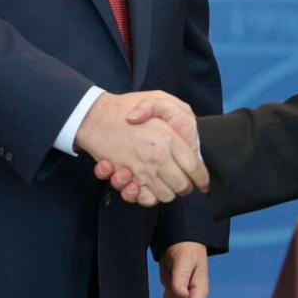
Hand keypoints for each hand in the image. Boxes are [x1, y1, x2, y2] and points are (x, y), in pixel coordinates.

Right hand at [75, 91, 207, 205]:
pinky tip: (146, 185)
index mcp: (168, 140)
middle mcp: (156, 159)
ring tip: (164, 180)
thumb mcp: (159, 98)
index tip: (203, 181)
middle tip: (184, 179)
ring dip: (168, 192)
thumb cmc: (127, 106)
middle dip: (186, 185)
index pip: (195, 167)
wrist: (94, 117)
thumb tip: (187, 133)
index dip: (202, 177)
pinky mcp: (126, 180)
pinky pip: (144, 199)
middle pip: (182, 186)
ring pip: (166, 196)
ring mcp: (140, 172)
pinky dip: (147, 197)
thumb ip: (178, 113)